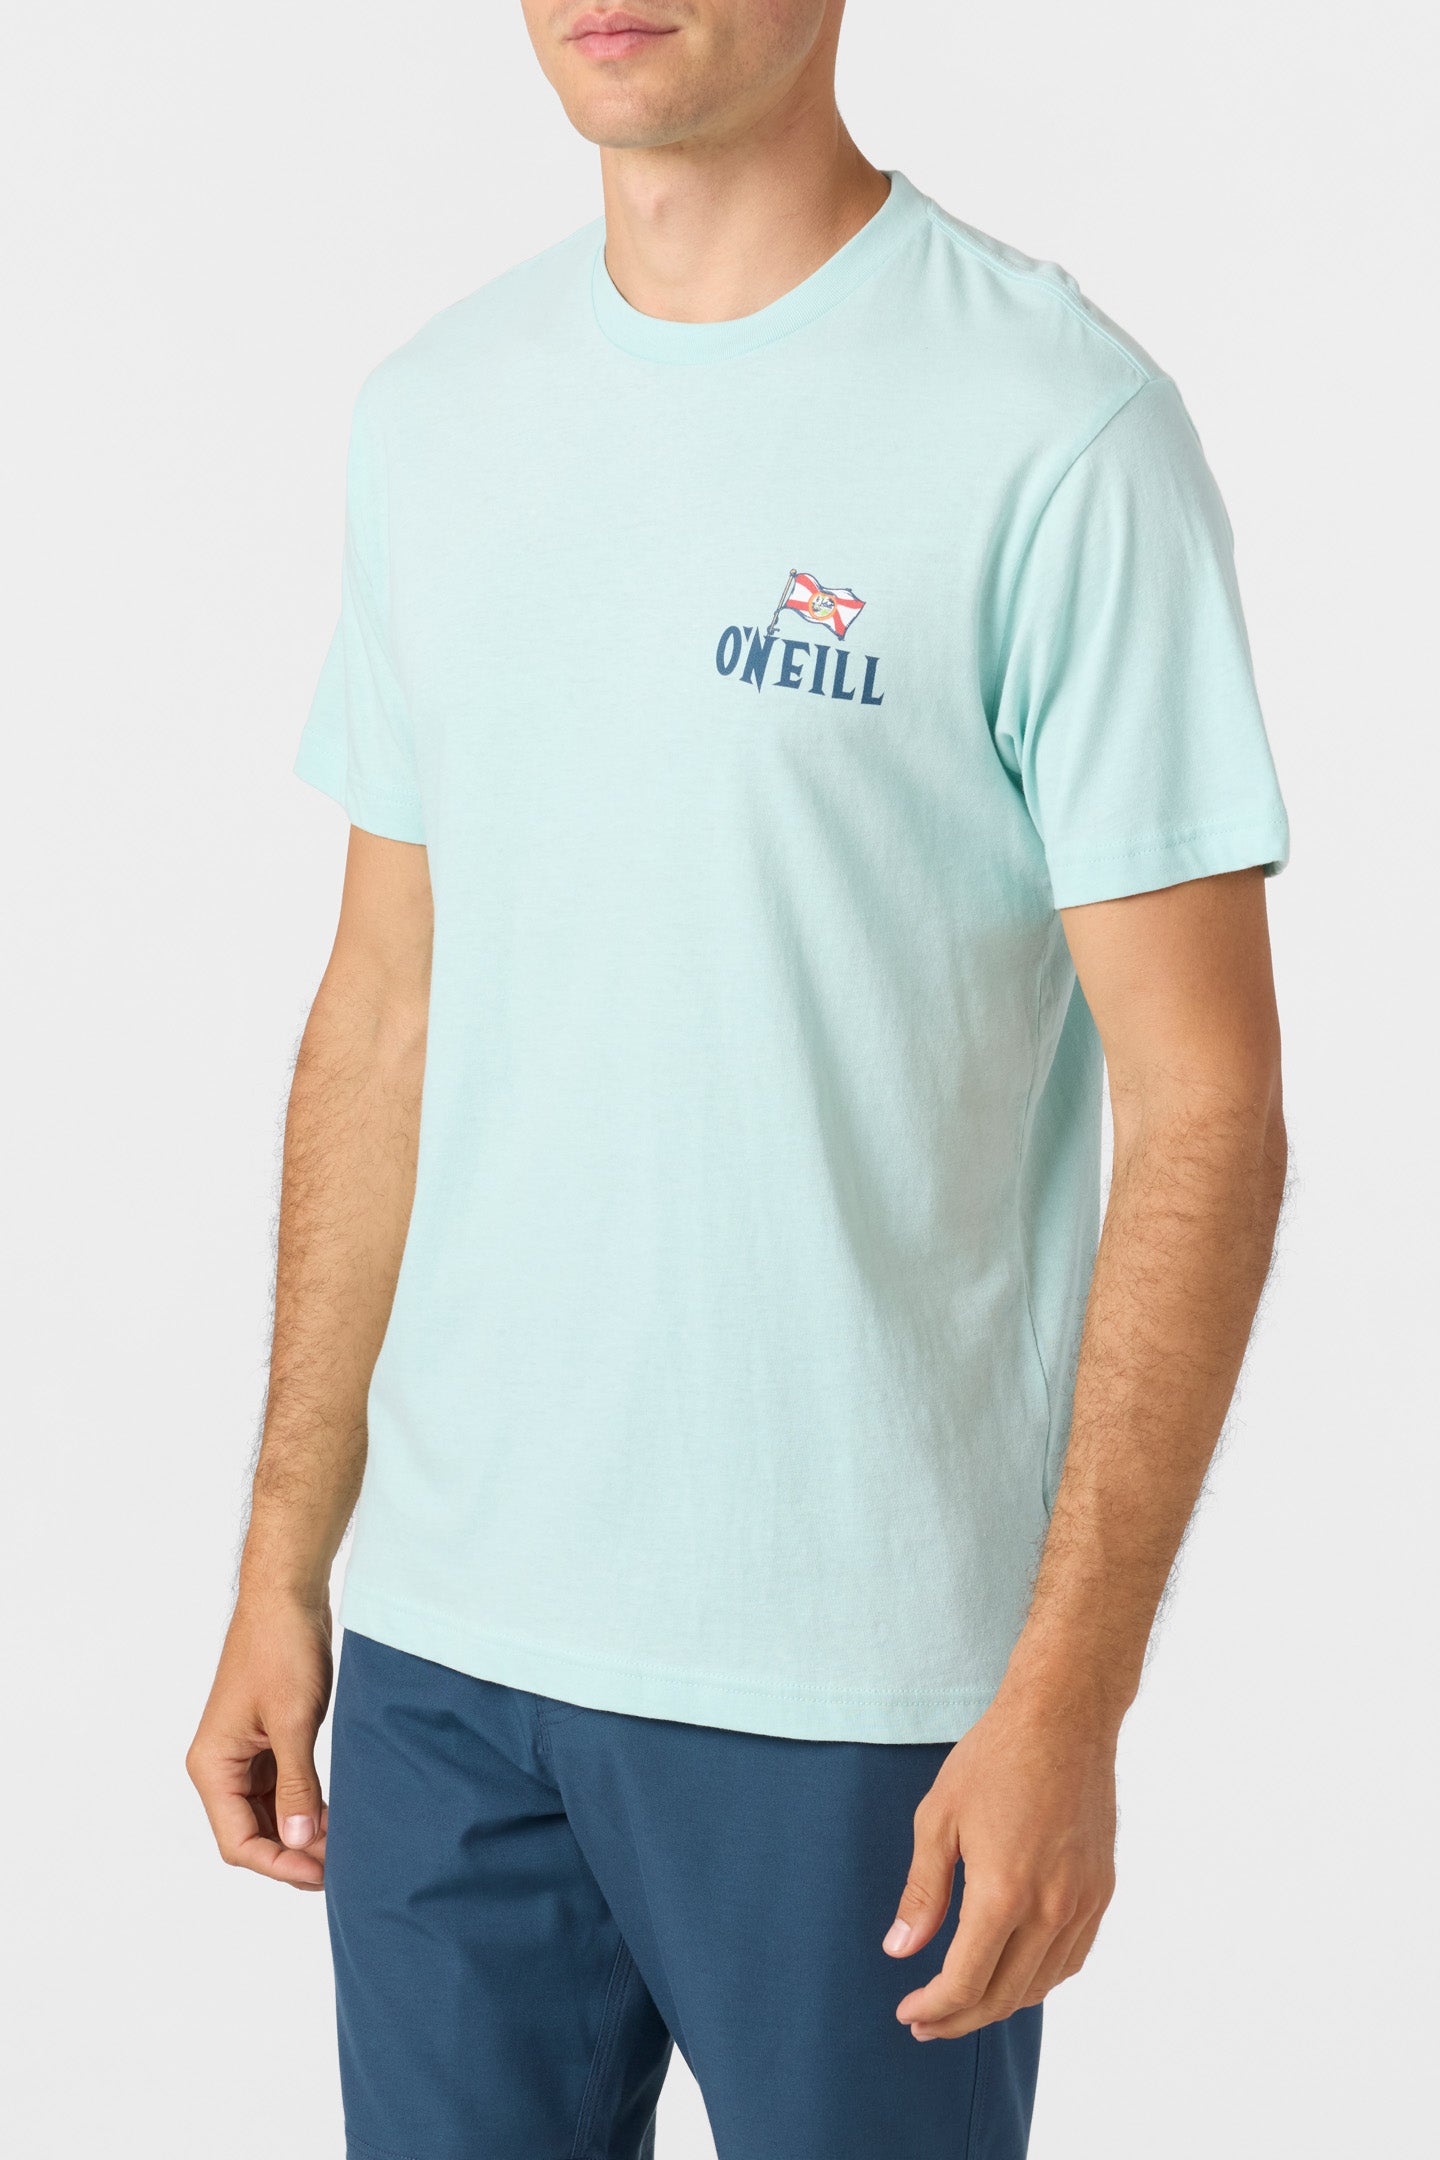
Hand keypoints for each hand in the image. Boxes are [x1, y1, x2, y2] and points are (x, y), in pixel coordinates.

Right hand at [187, 1593, 333, 1889]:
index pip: (238, 1841)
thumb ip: (295, 1786)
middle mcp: (221, 1765)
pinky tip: (334, 1816)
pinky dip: (304, 1806)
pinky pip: (281, 1789)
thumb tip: (298, 1842)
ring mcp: (244, 1754)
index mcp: (213, 1766)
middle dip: (292, 1853)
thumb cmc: (281, 1649)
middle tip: (341, 1865)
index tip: (323, 1874)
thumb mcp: (292, 1721)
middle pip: (251, 1834)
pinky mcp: (267, 1740)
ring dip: (300, 1833)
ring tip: (343, 1845)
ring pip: (268, 1815)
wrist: (288, 1596)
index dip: (280, 1864)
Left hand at [883, 1683, 1116, 2038]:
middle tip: (926, 2022)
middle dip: (959, 2017)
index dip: (934, 2007)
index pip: (966, 1981)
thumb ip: (922, 1892)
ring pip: (1041, 1985)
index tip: (908, 2014)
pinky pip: (1072, 1958)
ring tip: (964, 2002)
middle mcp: (1051, 1908)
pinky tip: (1014, 1973)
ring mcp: (1084, 1902)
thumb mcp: (938, 1818)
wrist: (1064, 1718)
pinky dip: (1040, 1979)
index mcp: (1004, 1892)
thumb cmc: (993, 1759)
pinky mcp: (1102, 1890)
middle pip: (1004, 1995)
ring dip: (1000, 2003)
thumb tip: (900, 1950)